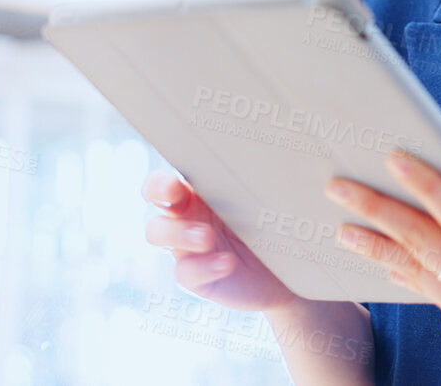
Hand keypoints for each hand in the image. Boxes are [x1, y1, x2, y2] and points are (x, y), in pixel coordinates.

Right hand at [143, 168, 299, 312]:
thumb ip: (254, 183)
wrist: (285, 271)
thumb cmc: (272, 226)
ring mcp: (186, 248)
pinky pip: (185, 272)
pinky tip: (228, 263)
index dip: (160, 183)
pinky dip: (205, 266)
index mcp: (197, 193)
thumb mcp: (263, 202)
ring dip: (179, 233)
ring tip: (207, 237)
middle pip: (154, 203)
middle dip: (160, 199)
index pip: (164, 184)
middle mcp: (186, 218)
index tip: (173, 184)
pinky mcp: (194, 278)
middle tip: (177, 195)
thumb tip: (272, 162)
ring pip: (158, 235)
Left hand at [325, 147, 440, 385]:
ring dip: (380, 248)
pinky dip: (411, 275)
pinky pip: (435, 298)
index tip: (393, 157)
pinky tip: (390, 261)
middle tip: (338, 187)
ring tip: (345, 227)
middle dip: (377, 213)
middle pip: (422, 246)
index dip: (425, 184)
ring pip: (420, 275)